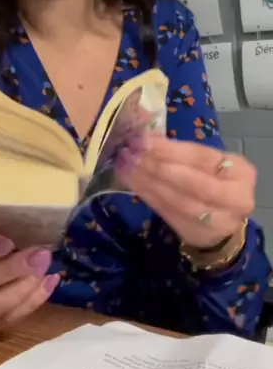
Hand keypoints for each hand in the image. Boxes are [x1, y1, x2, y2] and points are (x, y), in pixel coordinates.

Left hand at [119, 137, 255, 249]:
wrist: (223, 218)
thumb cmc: (212, 179)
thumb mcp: (206, 161)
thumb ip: (181, 150)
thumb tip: (146, 135)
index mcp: (240, 171)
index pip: (202, 157)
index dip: (171, 150)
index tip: (144, 141)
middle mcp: (236, 198)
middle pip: (194, 183)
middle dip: (159, 167)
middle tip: (132, 154)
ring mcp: (220, 221)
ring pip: (180, 202)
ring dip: (150, 183)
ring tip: (128, 167)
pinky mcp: (199, 233)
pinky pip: (170, 214)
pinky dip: (149, 196)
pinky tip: (133, 183)